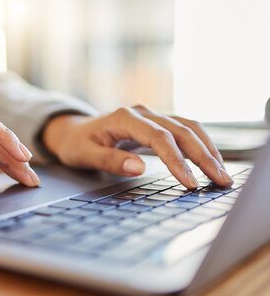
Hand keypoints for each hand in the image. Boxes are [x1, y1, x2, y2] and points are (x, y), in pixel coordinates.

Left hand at [42, 105, 232, 188]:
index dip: (177, 160)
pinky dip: (201, 144)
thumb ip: (110, 160)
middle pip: (181, 130)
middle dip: (204, 156)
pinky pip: (185, 130)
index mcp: (124, 118)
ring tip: (223, 174)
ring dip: (208, 149)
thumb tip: (139, 168)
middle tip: (221, 181)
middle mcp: (143, 113)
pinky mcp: (157, 123)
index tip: (189, 182)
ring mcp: (152, 116)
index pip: (159, 137)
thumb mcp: (84, 155)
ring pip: (189, 127)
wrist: (73, 131)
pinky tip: (212, 161)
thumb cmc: (77, 144)